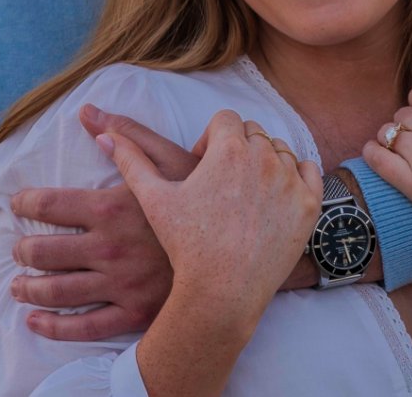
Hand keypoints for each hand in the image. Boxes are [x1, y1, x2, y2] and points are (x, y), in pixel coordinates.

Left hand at [10, 104, 196, 340]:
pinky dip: (53, 327)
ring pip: (58, 291)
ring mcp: (121, 284)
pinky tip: (34, 321)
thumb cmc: (206, 197)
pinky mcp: (135, 314)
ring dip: (29, 288)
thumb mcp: (169, 158)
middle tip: (17, 249)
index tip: (18, 205)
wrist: (242, 247)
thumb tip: (86, 113)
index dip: (26, 204)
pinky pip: (85, 328)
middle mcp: (110, 248)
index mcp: (112, 207)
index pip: (50, 205)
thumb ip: (126, 135)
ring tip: (17, 285)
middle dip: (24, 250)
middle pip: (46, 252)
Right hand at [102, 109, 321, 334]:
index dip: (212, 138)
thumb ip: (131, 160)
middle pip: (253, 132)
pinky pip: (309, 172)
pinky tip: (275, 198)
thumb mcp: (154, 199)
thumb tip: (102, 135)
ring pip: (280, 151)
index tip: (204, 166)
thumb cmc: (187, 245)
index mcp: (228, 148)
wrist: (223, 291)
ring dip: (266, 163)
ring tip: (246, 194)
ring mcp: (290, 180)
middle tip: (223, 183)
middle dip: (238, 149)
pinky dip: (295, 179)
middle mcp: (264, 157)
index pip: (225, 120)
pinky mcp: (309, 204)